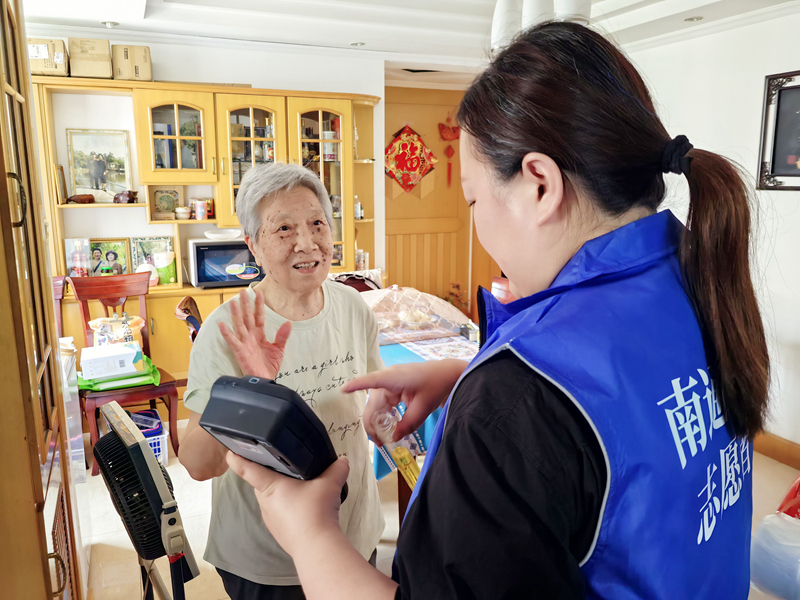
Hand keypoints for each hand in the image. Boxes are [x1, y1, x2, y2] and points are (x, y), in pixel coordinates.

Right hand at [219, 288, 291, 380]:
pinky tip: (222, 325)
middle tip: (242, 292)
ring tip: (233, 303)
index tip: (259, 293)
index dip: (259, 305)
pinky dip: (226, 333)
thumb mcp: (279, 349)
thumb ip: (282, 336)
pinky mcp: (239, 351)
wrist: (265, 379)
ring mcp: (244, 343)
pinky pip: (232, 341)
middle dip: (245, 305)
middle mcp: (250, 336)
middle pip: (247, 317)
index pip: (259, 316)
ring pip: (239, 325)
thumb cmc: (269, 365)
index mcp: (259, 334)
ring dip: (236, 314)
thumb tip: (288, 322)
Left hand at [226, 452, 348, 556]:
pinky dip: (288, 509)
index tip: (230, 451)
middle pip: (261, 483)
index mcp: (270, 486)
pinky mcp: (278, 532)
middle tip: (286, 466)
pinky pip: (279, 515)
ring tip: (300, 488)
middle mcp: (265, 502)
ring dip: (281, 493)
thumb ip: (336, 469)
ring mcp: (270, 519)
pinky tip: (304, 509)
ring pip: (271, 500)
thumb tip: (342, 460)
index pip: (247, 469)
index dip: (238, 459)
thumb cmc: (315, 511)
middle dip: (271, 474)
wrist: (316, 546)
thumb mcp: (329, 484)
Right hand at [343, 359, 467, 443]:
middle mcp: (388, 379)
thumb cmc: (436, 385)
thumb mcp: (423, 408)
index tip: (343, 390)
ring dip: (378, 421)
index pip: (372, 381)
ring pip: (376, 405)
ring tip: (383, 439)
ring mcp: (389, 383)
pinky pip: (383, 403)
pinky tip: (388, 426)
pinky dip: (384, 415)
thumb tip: (393, 438)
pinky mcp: (392, 387)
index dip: (357, 385)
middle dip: (373, 424)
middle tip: (379, 443)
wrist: (447, 375)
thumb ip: (408, 424)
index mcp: (395, 378)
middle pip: (373, 403)